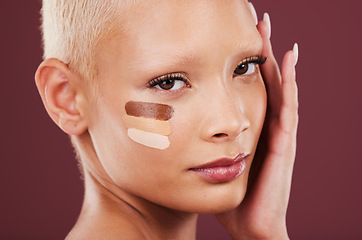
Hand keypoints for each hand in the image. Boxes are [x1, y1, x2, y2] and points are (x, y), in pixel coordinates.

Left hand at [215, 13, 298, 239]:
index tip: (230, 38)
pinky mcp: (284, 143)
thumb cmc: (229, 193)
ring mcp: (277, 132)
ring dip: (274, 57)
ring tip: (268, 29)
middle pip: (263, 80)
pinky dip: (290, 83)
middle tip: (255, 21)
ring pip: (278, 86)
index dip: (241, 63)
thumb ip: (198, 145)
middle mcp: (264, 125)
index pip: (247, 87)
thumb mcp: (211, 161)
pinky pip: (289, 107)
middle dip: (259, 50)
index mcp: (247, 128)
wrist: (250, 223)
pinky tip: (289, 60)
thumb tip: (168, 130)